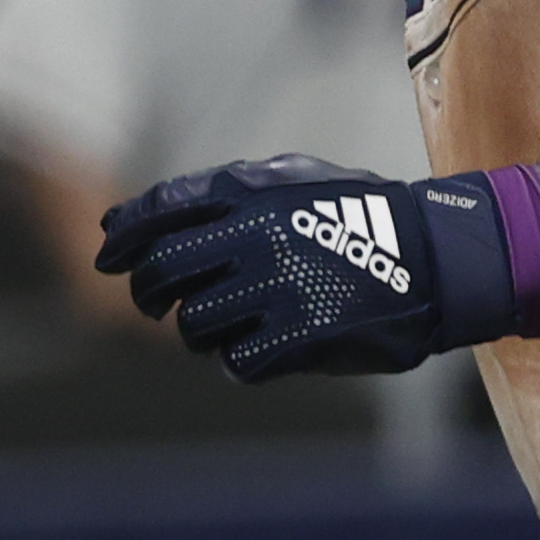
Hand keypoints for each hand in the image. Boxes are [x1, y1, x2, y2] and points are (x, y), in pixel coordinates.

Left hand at [94, 153, 505, 380]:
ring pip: (194, 323)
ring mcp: (276, 287)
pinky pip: (236, 361)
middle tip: (153, 302)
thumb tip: (118, 218)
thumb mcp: (286, 179)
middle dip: (145, 291)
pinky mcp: (298, 337)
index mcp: (248, 190)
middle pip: (161, 271)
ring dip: (197, 329)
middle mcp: (254, 234)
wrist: (433, 259)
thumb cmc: (350, 214)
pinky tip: (259, 346)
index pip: (158, 210)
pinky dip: (239, 359)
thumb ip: (209, 192)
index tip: (105, 256)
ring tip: (221, 322)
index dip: (123, 235)